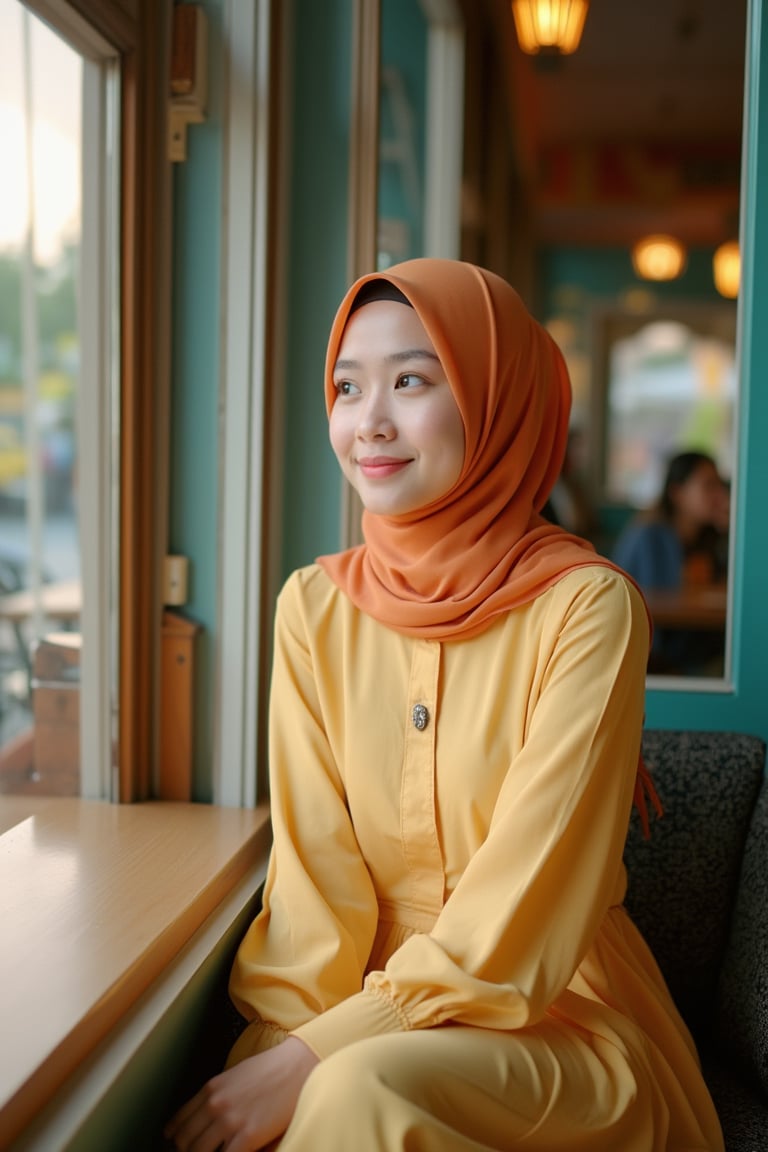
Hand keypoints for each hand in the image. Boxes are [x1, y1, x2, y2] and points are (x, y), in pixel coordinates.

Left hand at [164, 1036, 318, 1151]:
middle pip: (185, 1142)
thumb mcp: (235, 1076)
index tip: (175, 1145)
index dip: (174, 1139)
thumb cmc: (270, 1070)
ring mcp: (231, 1121)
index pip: (179, 1122)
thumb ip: (217, 1095)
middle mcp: (216, 1104)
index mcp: (211, 1088)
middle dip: (187, 1151)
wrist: (297, 1065)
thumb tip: (204, 1118)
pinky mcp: (248, 1136)